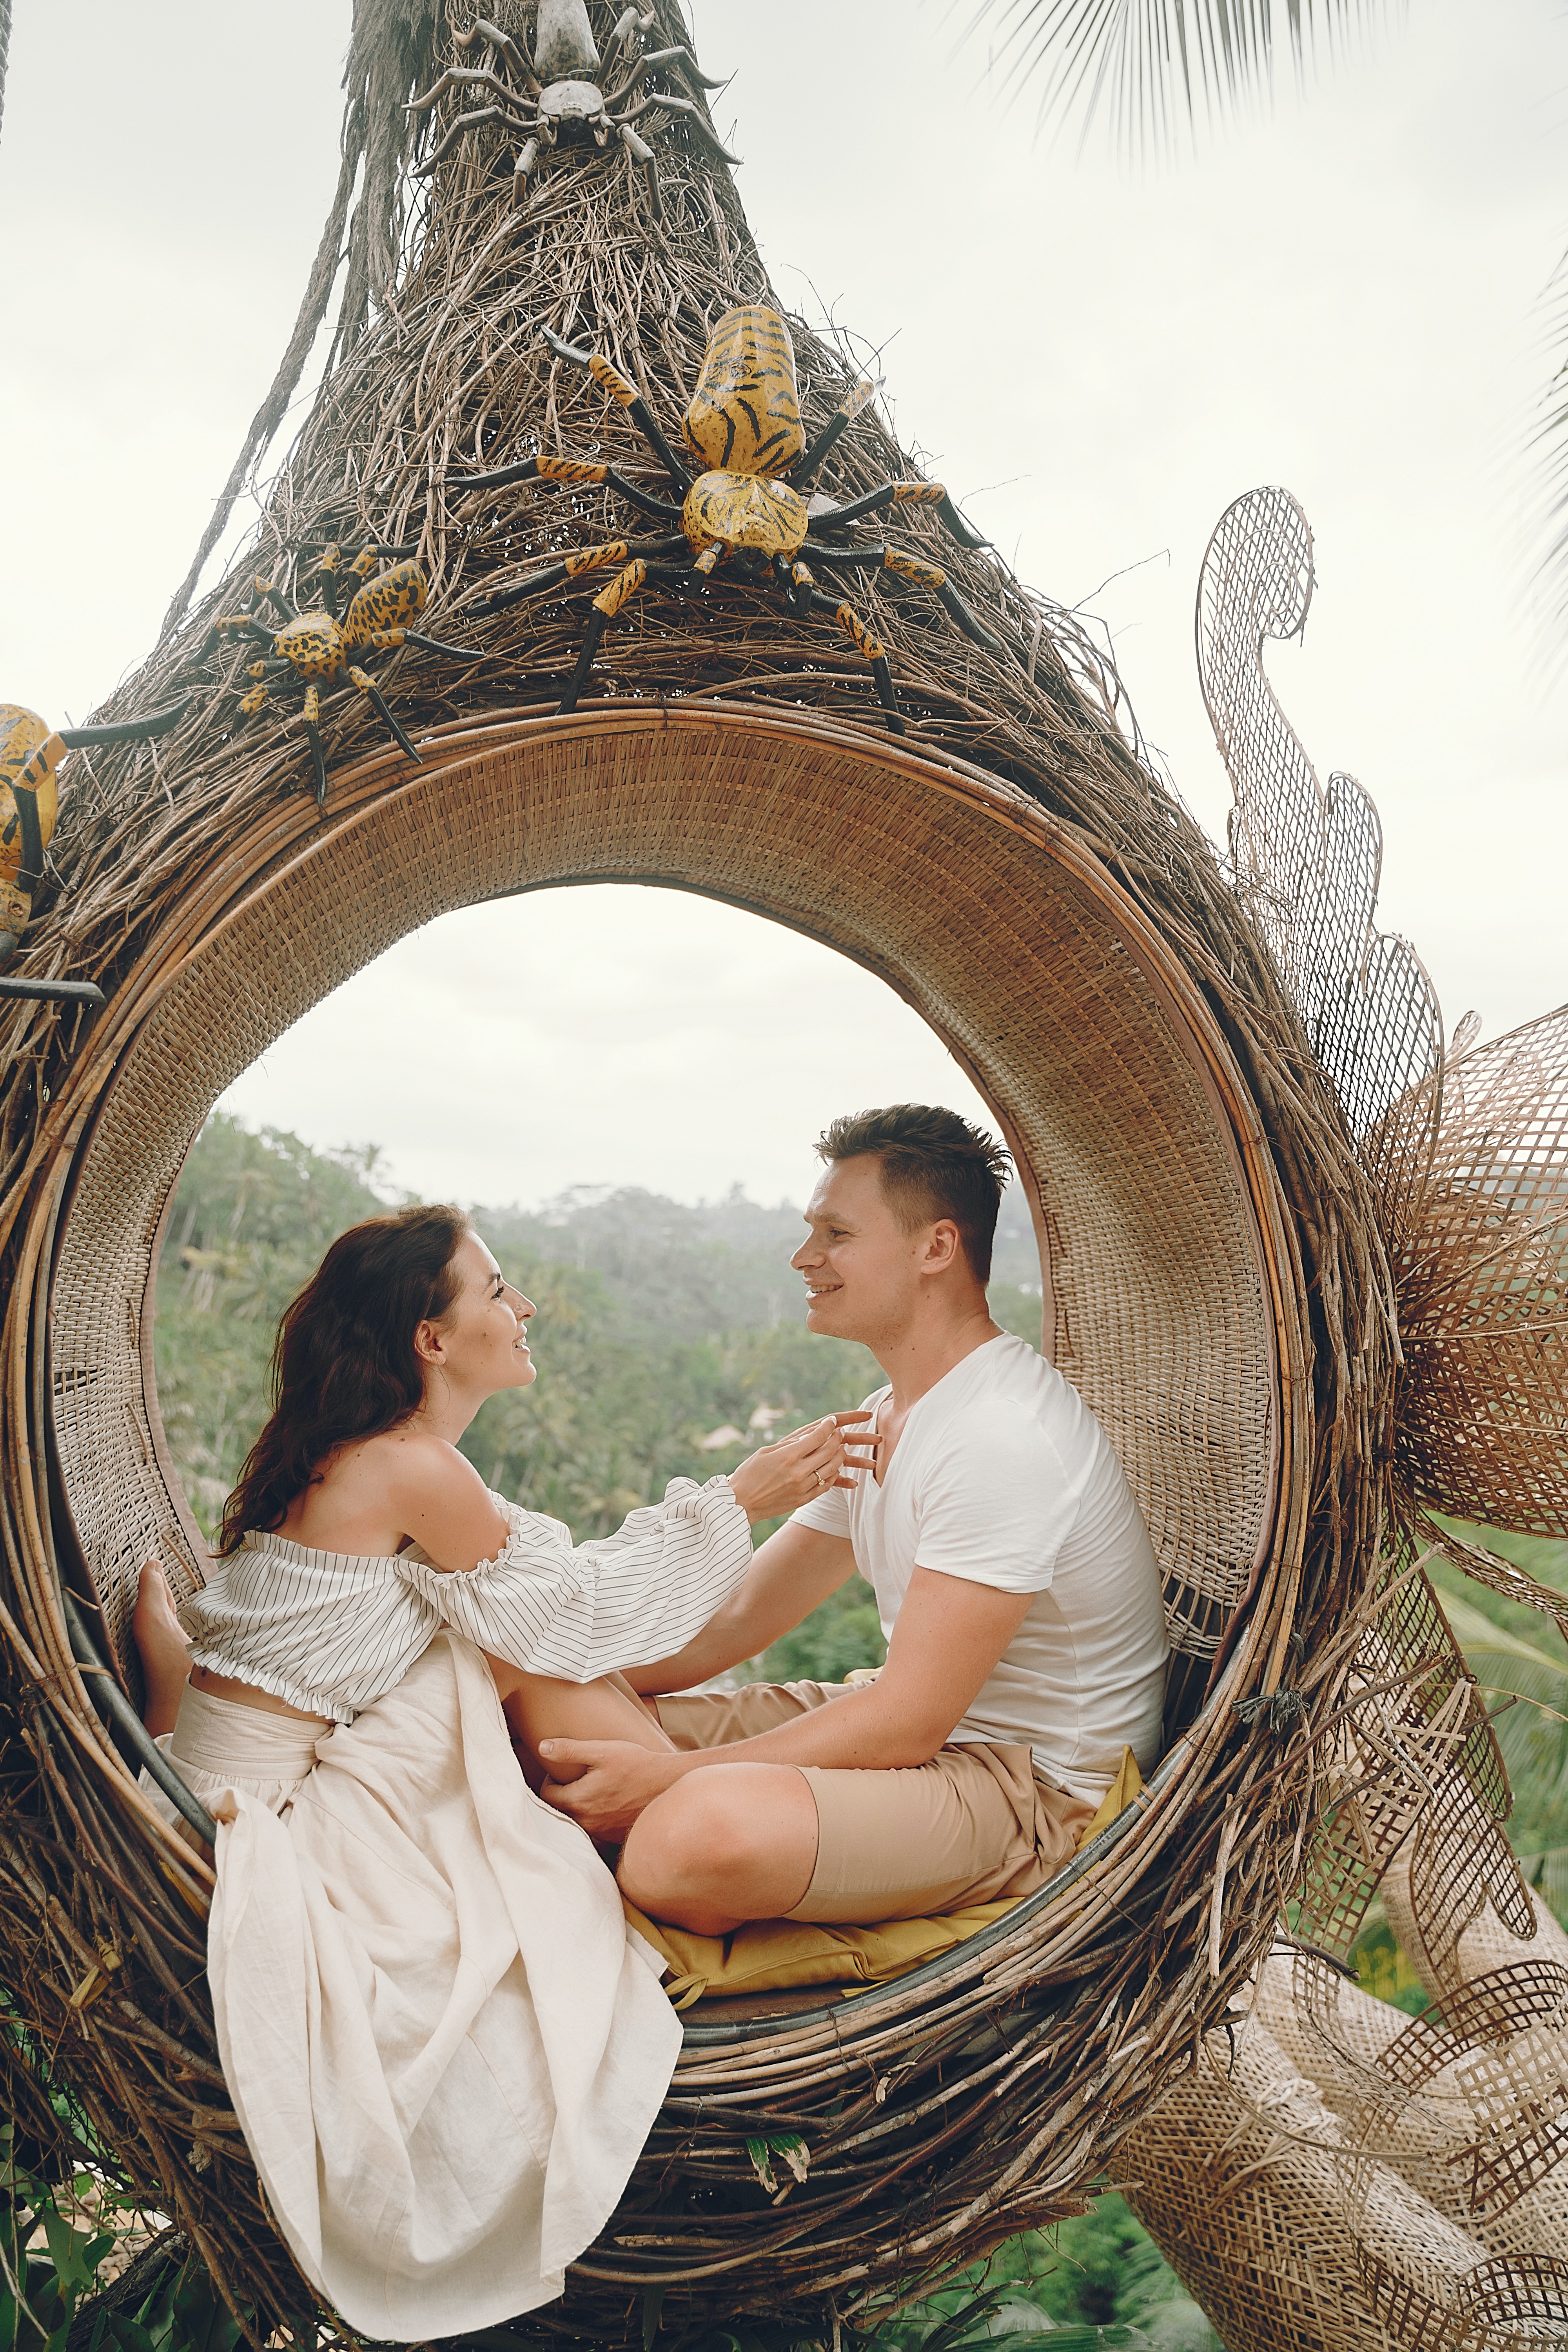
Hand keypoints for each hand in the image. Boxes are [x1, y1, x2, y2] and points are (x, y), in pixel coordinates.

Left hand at [537, 1738, 688, 1839]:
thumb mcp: (603, 1751)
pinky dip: (593, 1818)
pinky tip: (605, 1804)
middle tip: (573, 1780)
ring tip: (589, 1791)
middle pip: (558, 1811)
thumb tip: (543, 1747)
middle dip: (561, 1796)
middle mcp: (586, 1822)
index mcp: (579, 1800)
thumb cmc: (637, 1765)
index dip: (549, 1782)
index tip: (561, 1773)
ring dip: (576, 1808)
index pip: (546, 1796)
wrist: (669, 1785)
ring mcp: (601, 1832)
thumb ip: (570, 1750)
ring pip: (575, 1821)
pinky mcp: (613, 1837)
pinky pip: (593, 1830)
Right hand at [726, 1410, 877, 1523]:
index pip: (818, 1436)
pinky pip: (826, 1485)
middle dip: (838, 1439)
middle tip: (839, 1433)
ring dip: (840, 1456)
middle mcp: (798, 1472)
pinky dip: (834, 1475)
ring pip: (832, 1468)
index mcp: (787, 1456)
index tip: (832, 1422)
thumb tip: (810, 1434)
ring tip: (840, 1448)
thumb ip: (789, 1444)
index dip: (829, 1426)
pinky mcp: (804, 1499)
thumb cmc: (749, 1473)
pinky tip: (835, 1468)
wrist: (741, 1503)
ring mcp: (803, 1487)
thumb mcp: (766, 1452)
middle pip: (829, 1451)